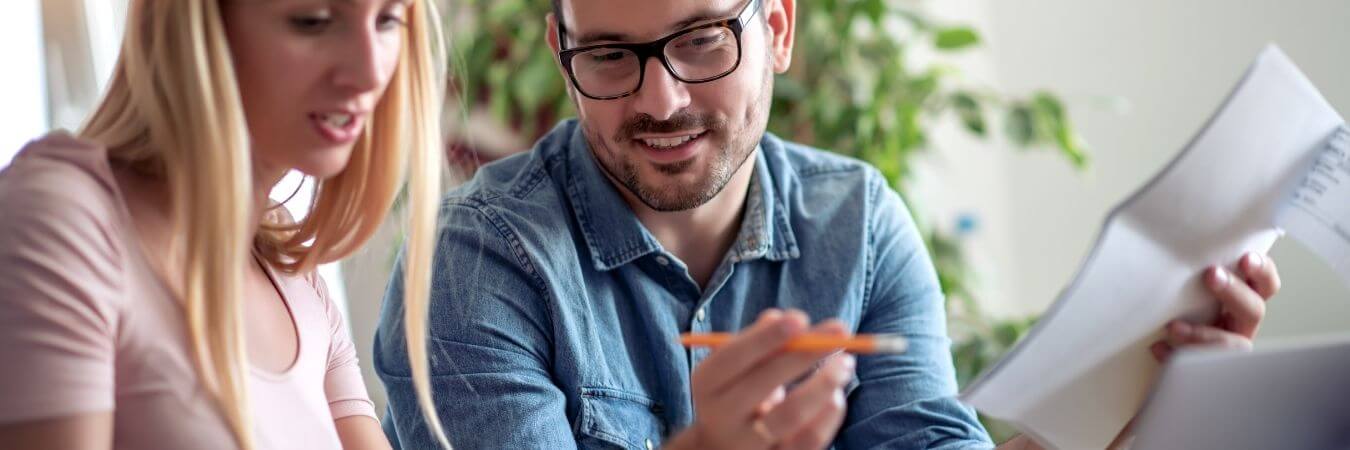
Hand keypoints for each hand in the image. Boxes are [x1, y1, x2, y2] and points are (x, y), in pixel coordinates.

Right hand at [666, 309, 854, 449]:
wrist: (725, 449)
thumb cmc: (738, 393)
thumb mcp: (738, 367)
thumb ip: (758, 342)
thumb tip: (781, 317)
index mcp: (707, 385)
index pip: (732, 357)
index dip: (765, 337)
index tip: (800, 317)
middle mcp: (721, 417)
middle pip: (763, 383)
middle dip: (804, 354)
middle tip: (839, 331)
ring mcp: (748, 444)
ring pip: (790, 415)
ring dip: (823, 384)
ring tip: (846, 362)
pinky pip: (810, 439)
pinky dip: (829, 414)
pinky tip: (837, 395)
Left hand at [1150, 251, 1280, 360]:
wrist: (1166, 359)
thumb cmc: (1180, 314)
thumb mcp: (1191, 292)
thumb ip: (1195, 278)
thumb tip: (1177, 248)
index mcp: (1243, 301)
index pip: (1264, 284)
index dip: (1261, 271)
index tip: (1246, 258)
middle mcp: (1242, 325)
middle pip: (1254, 308)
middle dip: (1234, 291)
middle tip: (1211, 274)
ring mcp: (1229, 350)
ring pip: (1231, 344)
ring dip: (1203, 334)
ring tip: (1174, 327)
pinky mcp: (1210, 371)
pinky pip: (1201, 367)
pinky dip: (1178, 356)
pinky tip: (1159, 347)